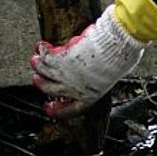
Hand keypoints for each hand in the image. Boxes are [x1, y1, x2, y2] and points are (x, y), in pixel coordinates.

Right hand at [30, 0, 156, 117]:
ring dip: (38, 65)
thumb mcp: (112, 74)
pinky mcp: (62, 60)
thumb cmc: (121, 57)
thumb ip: (101, 76)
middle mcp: (75, 89)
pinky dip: (43, 50)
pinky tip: (42, 45)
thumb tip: (99, 70)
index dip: (58, 109)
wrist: (117, 47)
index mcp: (91, 96)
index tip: (48, 108)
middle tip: (36, 80)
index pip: (71, 108)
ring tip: (35, 59)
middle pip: (52, 90)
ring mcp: (66, 75)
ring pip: (45, 72)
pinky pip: (47, 56)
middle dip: (42, 85)